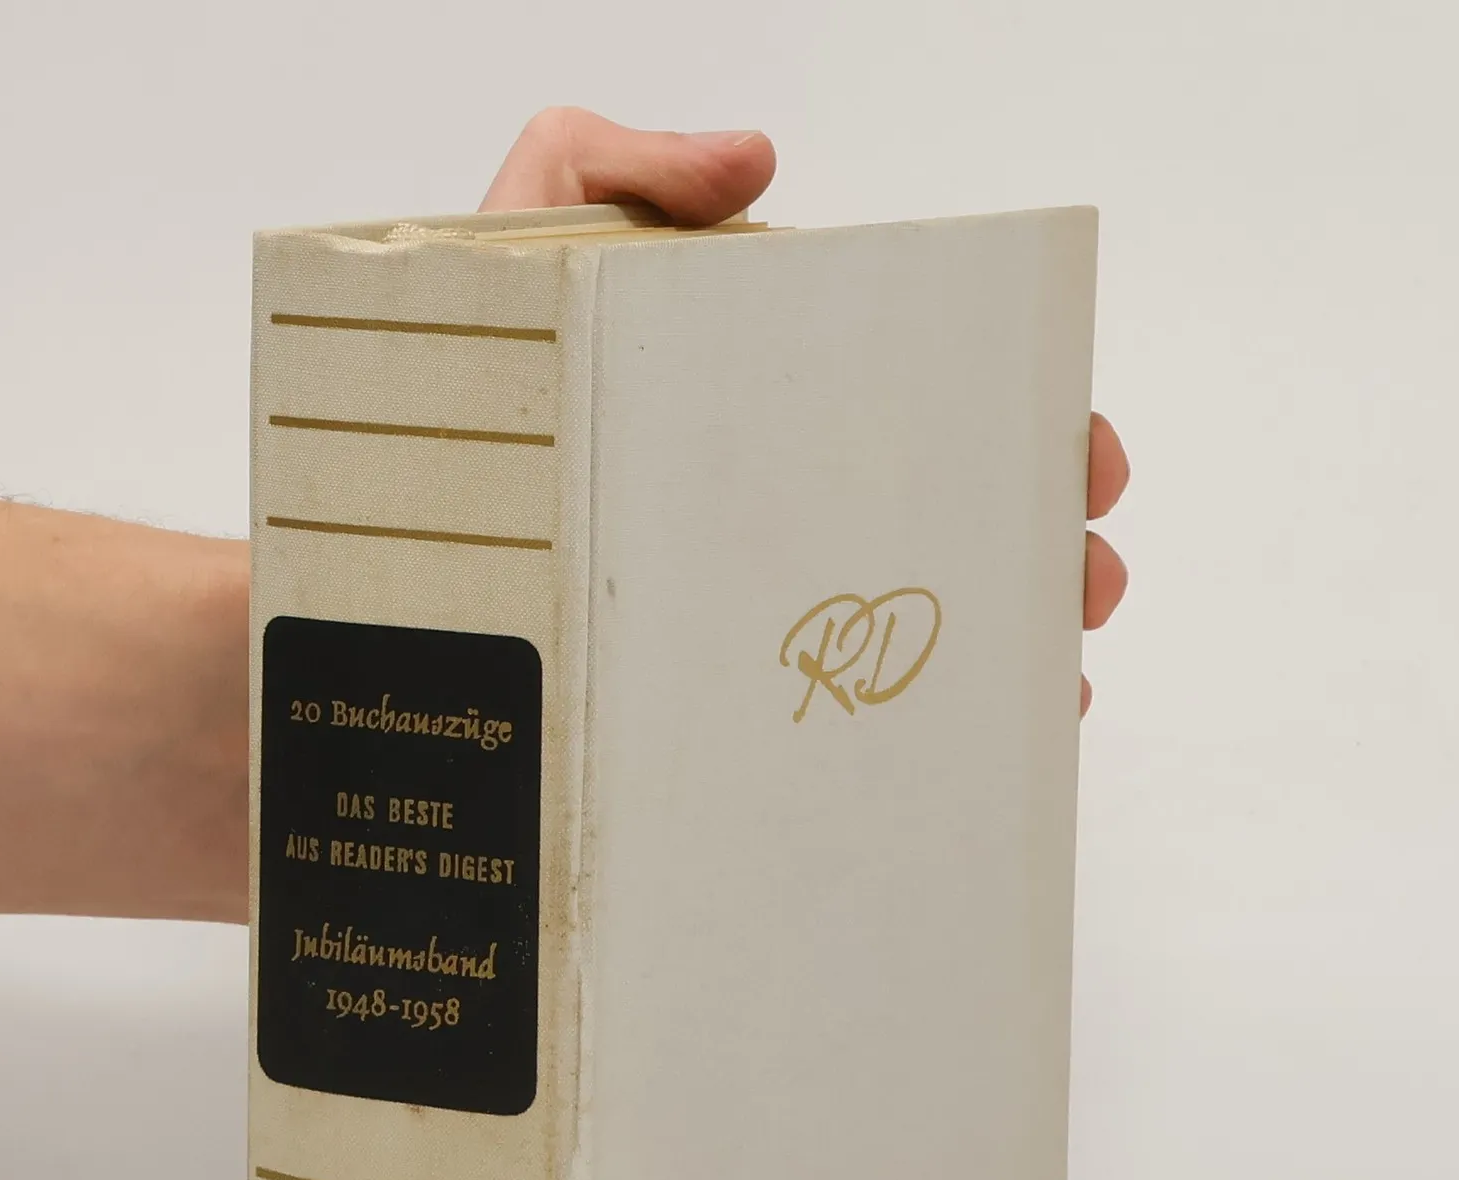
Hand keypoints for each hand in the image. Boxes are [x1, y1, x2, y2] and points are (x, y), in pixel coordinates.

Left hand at [483, 108, 1129, 716]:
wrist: (376, 563)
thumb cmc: (446, 401)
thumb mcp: (519, 245)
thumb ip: (618, 169)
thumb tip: (760, 159)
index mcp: (759, 399)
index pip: (917, 404)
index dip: (1017, 421)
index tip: (1076, 452)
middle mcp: (769, 505)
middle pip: (938, 520)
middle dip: (1035, 543)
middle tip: (1082, 571)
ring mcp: (749, 607)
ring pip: (906, 629)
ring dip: (1001, 643)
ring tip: (1052, 662)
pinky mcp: (716, 704)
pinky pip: (838, 723)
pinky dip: (918, 732)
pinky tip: (978, 741)